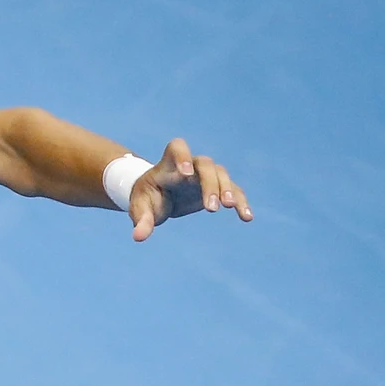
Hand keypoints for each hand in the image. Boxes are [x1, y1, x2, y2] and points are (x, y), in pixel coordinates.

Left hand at [129, 138, 252, 241]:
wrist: (158, 197)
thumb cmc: (146, 198)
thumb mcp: (140, 208)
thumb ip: (141, 220)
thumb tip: (138, 237)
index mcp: (167, 165)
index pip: (177, 148)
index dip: (183, 156)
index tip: (186, 173)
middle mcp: (190, 166)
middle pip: (206, 165)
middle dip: (210, 184)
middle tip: (211, 208)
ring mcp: (205, 175)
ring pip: (221, 175)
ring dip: (227, 190)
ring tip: (229, 207)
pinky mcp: (217, 188)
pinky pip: (233, 191)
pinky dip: (240, 202)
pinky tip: (246, 217)